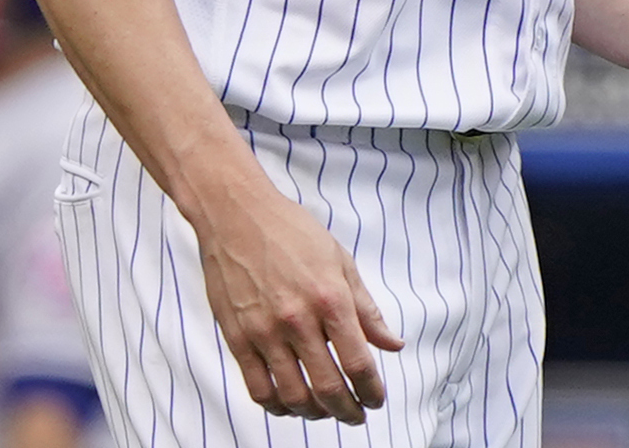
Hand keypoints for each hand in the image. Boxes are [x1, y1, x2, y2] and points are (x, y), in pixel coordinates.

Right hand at [190, 181, 403, 422]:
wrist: (236, 213)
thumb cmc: (289, 231)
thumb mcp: (340, 261)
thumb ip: (367, 309)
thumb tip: (392, 344)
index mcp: (330, 298)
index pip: (358, 363)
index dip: (371, 391)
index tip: (375, 400)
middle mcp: (298, 320)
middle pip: (328, 387)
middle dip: (348, 411)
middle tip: (355, 415)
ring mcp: (264, 332)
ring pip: (294, 396)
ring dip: (315, 414)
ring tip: (325, 411)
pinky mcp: (237, 338)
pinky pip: (259, 389)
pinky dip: (278, 407)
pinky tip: (290, 404)